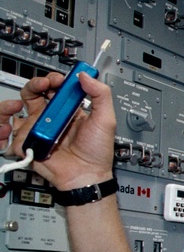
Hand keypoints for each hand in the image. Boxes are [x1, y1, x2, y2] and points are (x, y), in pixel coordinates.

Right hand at [2, 71, 115, 188]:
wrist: (86, 176)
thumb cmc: (97, 152)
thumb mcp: (106, 119)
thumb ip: (100, 95)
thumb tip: (85, 76)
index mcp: (68, 110)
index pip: (56, 88)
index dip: (55, 79)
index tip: (59, 80)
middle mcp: (50, 118)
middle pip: (33, 93)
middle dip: (36, 84)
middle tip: (44, 85)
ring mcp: (37, 129)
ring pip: (15, 109)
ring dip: (14, 101)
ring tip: (24, 102)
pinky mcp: (27, 143)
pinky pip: (9, 134)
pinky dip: (3, 127)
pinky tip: (13, 123)